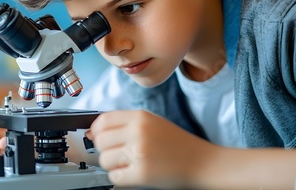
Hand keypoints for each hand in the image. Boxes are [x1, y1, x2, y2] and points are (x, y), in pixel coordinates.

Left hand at [86, 110, 215, 188]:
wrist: (203, 162)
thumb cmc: (177, 144)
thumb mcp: (152, 123)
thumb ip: (124, 124)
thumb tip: (93, 132)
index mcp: (140, 117)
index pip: (103, 120)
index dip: (96, 130)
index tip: (97, 137)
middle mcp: (139, 132)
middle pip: (101, 140)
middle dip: (105, 150)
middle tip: (117, 154)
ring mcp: (140, 152)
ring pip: (105, 160)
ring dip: (112, 165)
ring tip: (127, 164)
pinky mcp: (142, 173)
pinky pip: (114, 177)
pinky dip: (120, 177)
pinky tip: (131, 173)